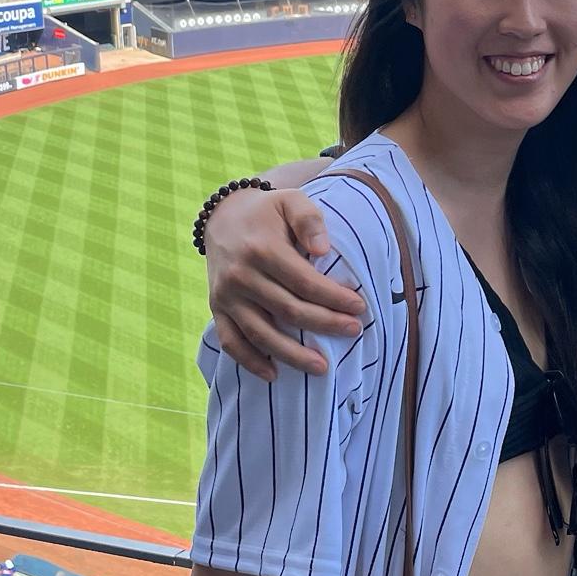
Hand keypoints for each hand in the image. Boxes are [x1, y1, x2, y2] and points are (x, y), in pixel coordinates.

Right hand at [206, 187, 363, 379]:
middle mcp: (241, 276)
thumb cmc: (268, 211)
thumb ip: (309, 220)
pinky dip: (250, 361)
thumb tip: (322, 250)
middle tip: (354, 331)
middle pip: (288, 310)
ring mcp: (226, 296)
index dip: (334, 298)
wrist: (223, 216)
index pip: (304, 283)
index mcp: (262, 250)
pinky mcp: (216, 308)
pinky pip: (231, 341)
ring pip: (260, 333)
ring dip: (292, 354)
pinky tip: (274, 374)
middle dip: (324, 324)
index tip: (360, 307)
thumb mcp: (291, 201)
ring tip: (322, 367)